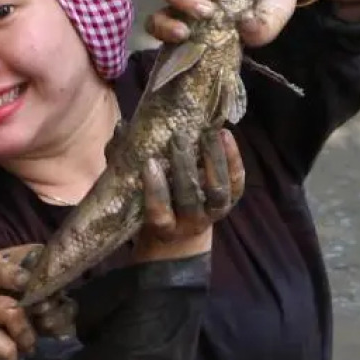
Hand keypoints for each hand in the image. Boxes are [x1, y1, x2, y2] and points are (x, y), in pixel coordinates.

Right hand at [133, 128, 244, 261]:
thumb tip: (122, 127)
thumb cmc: (148, 204)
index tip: (149, 163)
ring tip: (207, 133)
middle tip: (177, 138)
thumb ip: (123, 163)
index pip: (159, 213)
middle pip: (190, 199)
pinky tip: (224, 134)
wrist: (180, 232)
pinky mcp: (232, 200)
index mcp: (163, 227)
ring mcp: (214, 213)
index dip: (156, 190)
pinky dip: (233, 158)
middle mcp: (190, 223)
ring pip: (218, 190)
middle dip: (184, 168)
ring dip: (213, 160)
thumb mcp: (131, 190)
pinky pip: (237, 181)